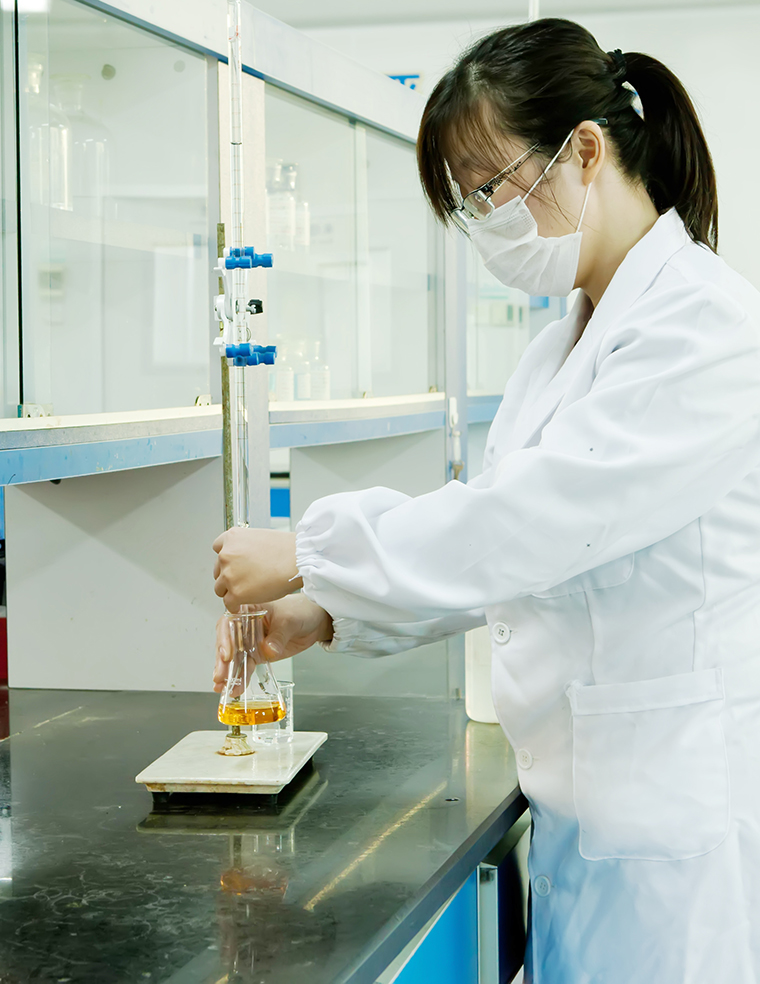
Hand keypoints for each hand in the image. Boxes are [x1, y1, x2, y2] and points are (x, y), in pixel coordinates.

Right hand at [212, 594, 333, 691]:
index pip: (229, 622)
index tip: (227, 655)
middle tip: (220, 676)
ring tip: (223, 687)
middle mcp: (244, 626)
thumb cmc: (300, 610)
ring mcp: (250, 641)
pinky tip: (235, 689)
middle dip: (222, 661)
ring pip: (233, 658)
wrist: (313, 621)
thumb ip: (279, 636)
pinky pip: (245, 666)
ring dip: (228, 673)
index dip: (225, 639)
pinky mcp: (257, 654)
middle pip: (227, 643)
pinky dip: (240, 678)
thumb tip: (268, 650)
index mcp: (248, 609)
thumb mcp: (290, 620)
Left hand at [213, 528, 302, 610]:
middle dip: (229, 576)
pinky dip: (234, 605)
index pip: (218, 549)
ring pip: (220, 588)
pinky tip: (242, 604)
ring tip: (245, 592)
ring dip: (230, 591)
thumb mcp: (259, 537)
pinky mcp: (236, 593)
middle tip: (243, 580)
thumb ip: (245, 547)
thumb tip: (242, 559)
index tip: (233, 565)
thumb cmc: (287, 549)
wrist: (298, 560)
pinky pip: (228, 603)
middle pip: (218, 570)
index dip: (227, 559)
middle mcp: (226, 554)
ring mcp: (229, 575)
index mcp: (232, 538)